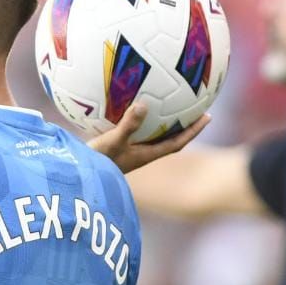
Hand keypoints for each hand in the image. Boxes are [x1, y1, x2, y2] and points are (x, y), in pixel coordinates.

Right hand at [87, 103, 210, 174]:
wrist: (77, 179)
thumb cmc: (97, 163)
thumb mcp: (113, 142)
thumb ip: (128, 125)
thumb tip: (143, 104)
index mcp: (146, 155)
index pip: (176, 141)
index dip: (193, 130)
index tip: (208, 116)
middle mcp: (140, 154)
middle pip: (168, 138)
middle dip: (182, 125)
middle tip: (194, 108)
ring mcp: (128, 153)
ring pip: (151, 136)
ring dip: (162, 123)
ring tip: (167, 104)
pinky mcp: (115, 149)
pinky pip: (133, 132)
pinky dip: (137, 121)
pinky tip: (128, 106)